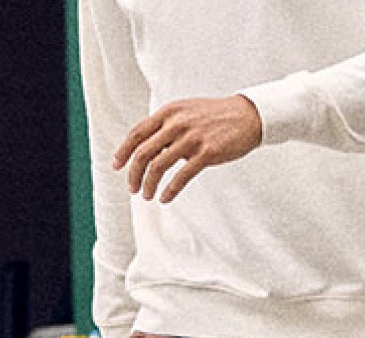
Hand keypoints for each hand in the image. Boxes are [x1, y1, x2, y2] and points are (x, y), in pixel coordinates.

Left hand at [115, 96, 264, 202]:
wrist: (248, 115)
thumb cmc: (214, 117)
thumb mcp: (186, 112)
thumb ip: (166, 127)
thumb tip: (146, 150)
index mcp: (169, 112)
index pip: (137, 133)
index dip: (123, 152)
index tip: (117, 166)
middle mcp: (177, 123)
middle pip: (143, 152)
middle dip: (133, 174)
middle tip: (132, 188)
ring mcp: (192, 138)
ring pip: (158, 166)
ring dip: (149, 185)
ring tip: (147, 195)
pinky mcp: (206, 153)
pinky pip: (181, 176)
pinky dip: (169, 190)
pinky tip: (165, 198)